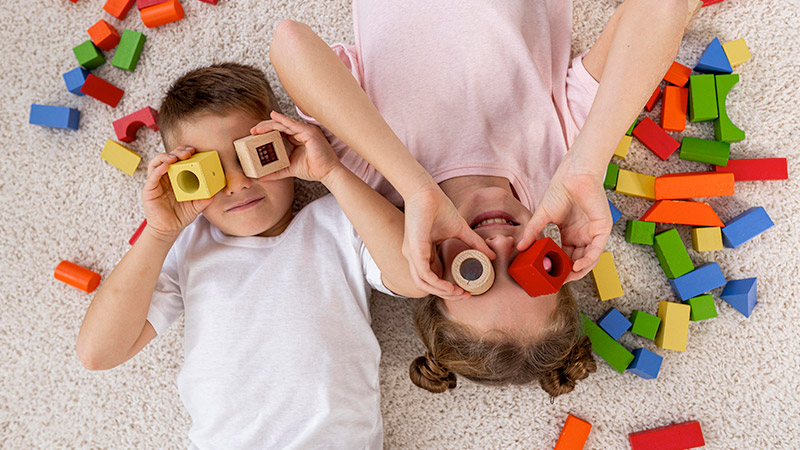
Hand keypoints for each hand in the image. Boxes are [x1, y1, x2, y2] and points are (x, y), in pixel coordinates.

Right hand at [142, 146, 212, 241]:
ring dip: (166, 156)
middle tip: (188, 152)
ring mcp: (156, 182)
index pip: (179, 159)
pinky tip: (166, 166)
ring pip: (157, 162)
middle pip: (169, 157)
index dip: (185, 153)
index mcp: (177, 177)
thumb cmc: (181, 215)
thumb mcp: (197, 206)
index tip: (195, 151)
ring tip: (176, 157)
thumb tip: (215, 193)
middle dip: (178, 151)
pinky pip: (152, 176)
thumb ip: (205, 199)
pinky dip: (158, 169)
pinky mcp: (149, 189)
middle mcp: (165, 177)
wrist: (168, 229)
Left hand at [250, 111, 341, 183]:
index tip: (254, 135)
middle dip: (265, 127)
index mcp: (299, 138)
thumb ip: (276, 171)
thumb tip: (261, 177)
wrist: (327, 173)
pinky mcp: (309, 132)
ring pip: (284, 124)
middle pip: (280, 126)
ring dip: (269, 125)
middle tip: (252, 131)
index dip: (267, 132)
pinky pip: (293, 124)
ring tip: (258, 128)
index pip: (280, 132)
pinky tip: (273, 117)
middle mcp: (302, 132)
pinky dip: (282, 120)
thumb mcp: (289, 169)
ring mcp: (306, 131)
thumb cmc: (313, 170)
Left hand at [402, 183, 495, 298]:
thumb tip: (492, 255)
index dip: (448, 287)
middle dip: (447, 294)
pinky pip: (424, 275)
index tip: (465, 289)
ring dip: (442, 292)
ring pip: (423, 284)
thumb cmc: (438, 207)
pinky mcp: (414, 250)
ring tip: (459, 293)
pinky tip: (450, 287)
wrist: (426, 191)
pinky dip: (437, 284)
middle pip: (427, 285)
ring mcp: (412, 254)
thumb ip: (474, 243)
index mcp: (422, 252)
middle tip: (465, 295)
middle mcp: (414, 256)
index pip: (432, 277)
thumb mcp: (460, 230)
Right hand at [516, 156, 610, 281]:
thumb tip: (520, 248)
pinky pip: (596, 251)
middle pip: (577, 261)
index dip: (558, 268)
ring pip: (588, 259)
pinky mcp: (602, 229)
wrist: (573, 176)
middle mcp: (583, 236)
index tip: (548, 277)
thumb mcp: (541, 217)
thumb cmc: (559, 191)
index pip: (565, 257)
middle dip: (568, 273)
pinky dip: (587, 261)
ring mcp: (593, 234)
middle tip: (556, 282)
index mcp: (571, 234)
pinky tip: (577, 267)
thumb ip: (532, 233)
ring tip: (566, 278)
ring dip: (578, 271)